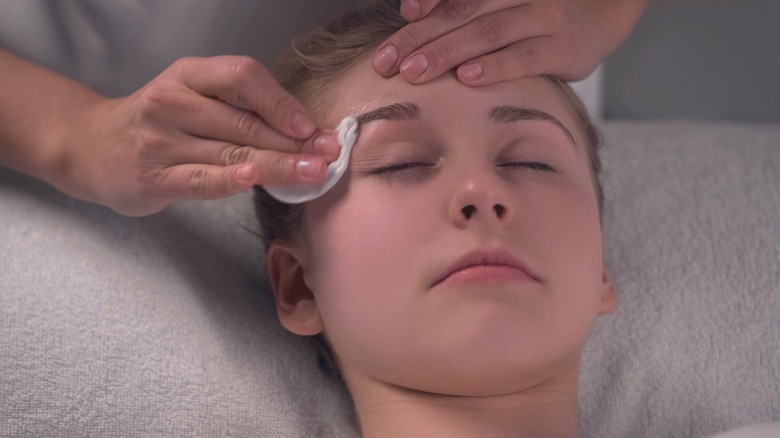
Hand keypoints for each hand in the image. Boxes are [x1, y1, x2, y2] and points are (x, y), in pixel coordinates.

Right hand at [63, 56, 340, 215]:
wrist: (93, 148)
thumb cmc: (157, 123)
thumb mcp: (193, 98)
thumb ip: (239, 111)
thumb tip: (305, 133)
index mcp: (189, 75)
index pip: (242, 76)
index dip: (281, 101)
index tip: (311, 126)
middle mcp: (172, 102)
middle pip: (244, 121)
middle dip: (293, 142)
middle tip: (328, 155)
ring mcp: (160, 141)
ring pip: (230, 152)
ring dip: (278, 164)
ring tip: (312, 172)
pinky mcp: (154, 177)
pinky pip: (199, 179)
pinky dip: (229, 180)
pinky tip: (253, 179)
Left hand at [373, 0, 648, 84]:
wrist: (603, 15)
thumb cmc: (537, 15)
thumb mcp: (501, 4)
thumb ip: (464, 9)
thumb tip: (412, 14)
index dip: (428, 3)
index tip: (403, 17)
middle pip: (462, 13)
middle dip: (421, 38)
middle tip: (388, 62)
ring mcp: (545, 17)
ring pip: (488, 32)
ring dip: (448, 52)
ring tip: (415, 71)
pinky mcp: (563, 48)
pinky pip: (525, 57)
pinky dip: (495, 67)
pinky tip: (468, 78)